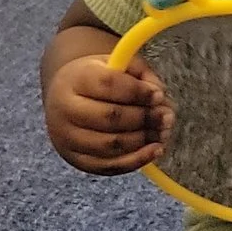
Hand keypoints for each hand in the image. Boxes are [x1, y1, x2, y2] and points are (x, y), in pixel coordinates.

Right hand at [46, 54, 172, 174]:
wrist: (65, 100)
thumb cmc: (97, 80)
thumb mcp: (116, 65)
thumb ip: (139, 73)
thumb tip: (158, 95)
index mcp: (75, 79)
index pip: (107, 83)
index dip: (137, 91)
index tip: (158, 94)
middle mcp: (65, 110)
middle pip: (109, 116)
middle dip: (144, 117)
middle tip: (166, 116)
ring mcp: (68, 139)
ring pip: (111, 144)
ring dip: (144, 139)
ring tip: (163, 131)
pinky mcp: (78, 160)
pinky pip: (111, 165)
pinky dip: (138, 160)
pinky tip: (156, 149)